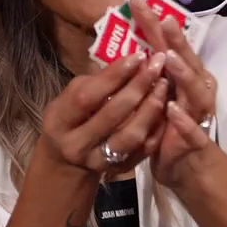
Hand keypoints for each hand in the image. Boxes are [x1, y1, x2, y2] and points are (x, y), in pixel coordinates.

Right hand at [35, 50, 169, 174]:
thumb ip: (97, 81)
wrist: (67, 160)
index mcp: (59, 121)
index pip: (87, 96)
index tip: (137, 56)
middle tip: (157, 66)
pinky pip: (144, 149)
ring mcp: (99, 161)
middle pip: (112, 115)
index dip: (114, 75)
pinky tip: (166, 107)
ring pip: (131, 135)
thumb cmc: (71, 117)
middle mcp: (77, 145)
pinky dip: (157, 127)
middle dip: (138, 87)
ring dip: (151, 108)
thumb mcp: (71, 97)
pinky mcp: (119, 170)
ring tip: (163, 85)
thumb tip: (130, 59)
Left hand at [128, 0, 224, 192]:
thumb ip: (143, 70)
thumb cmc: (165, 125)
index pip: (166, 42)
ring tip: (168, 58)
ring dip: (182, 73)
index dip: (152, 20)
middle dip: (174, 39)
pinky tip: (172, 110)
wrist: (185, 165)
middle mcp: (195, 87)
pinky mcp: (197, 139)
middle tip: (162, 19)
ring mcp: (199, 112)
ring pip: (195, 89)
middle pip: (185, 58)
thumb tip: (119, 43)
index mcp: (182, 74)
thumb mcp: (153, 93)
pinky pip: (193, 128)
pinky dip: (183, 120)